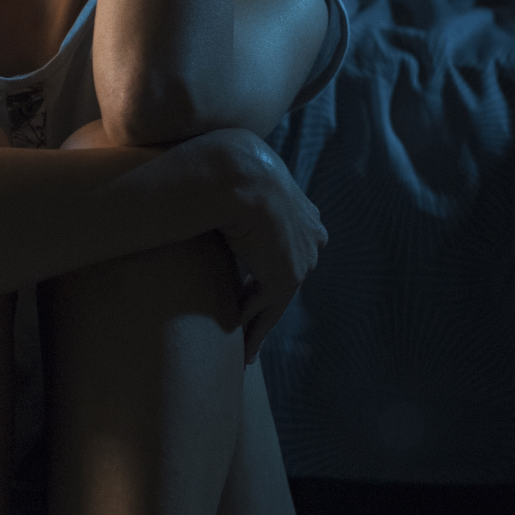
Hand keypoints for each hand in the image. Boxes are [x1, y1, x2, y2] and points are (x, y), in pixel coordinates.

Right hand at [201, 127, 326, 363]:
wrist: (232, 173)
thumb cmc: (220, 164)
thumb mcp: (234, 171)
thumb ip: (233, 184)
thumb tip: (203, 175)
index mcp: (301, 206)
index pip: (284, 242)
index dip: (265, 264)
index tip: (251, 282)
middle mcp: (310, 233)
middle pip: (284, 272)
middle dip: (266, 295)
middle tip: (248, 321)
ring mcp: (302, 256)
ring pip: (276, 296)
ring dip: (258, 322)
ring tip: (244, 348)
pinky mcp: (287, 276)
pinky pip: (268, 310)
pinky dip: (254, 332)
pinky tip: (242, 351)